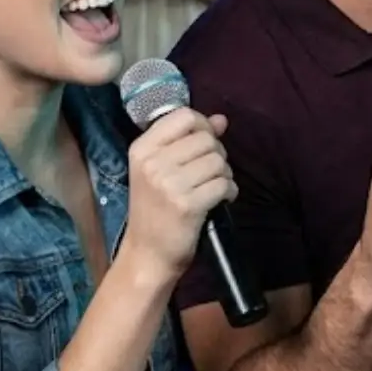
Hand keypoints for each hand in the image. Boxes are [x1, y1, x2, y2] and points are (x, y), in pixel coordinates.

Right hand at [121, 108, 236, 276]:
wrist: (147, 254)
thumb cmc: (155, 210)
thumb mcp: (160, 170)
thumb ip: (189, 140)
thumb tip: (221, 119)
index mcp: (142, 149)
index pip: (184, 116)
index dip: (202, 126)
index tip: (204, 145)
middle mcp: (153, 163)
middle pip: (206, 138)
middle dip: (217, 154)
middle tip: (209, 173)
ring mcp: (169, 184)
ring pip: (218, 161)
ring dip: (225, 175)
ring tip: (213, 188)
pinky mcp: (188, 205)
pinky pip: (224, 184)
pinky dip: (229, 192)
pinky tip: (220, 200)